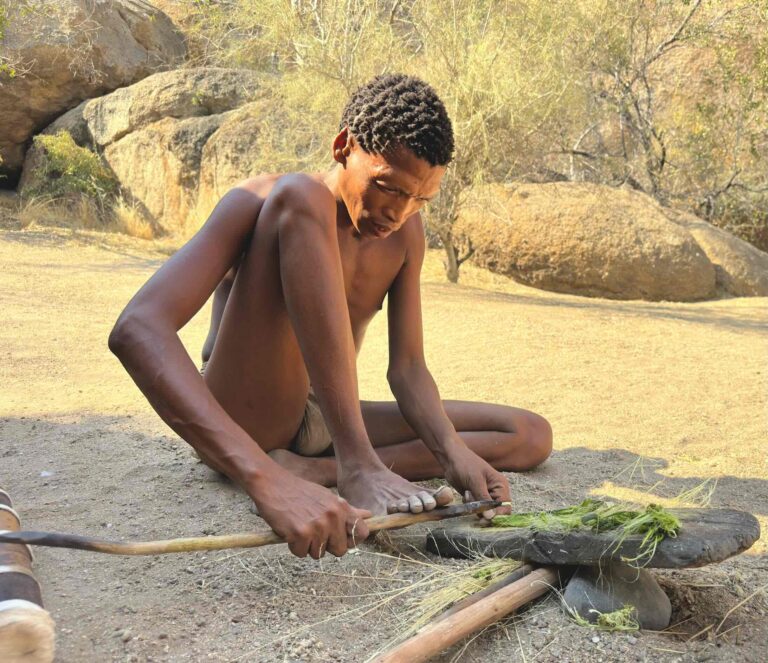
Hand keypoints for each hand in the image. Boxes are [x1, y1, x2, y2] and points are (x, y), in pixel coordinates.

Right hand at [249, 466, 370, 558]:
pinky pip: (301, 553)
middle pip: (340, 550)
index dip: (352, 540)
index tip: (340, 538)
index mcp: (342, 507)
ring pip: (318, 554)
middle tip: (313, 531)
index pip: (362, 533)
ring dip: (307, 546)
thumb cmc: (300, 491)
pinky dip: (293, 546)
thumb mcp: (327, 497)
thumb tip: (369, 516)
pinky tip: (289, 530)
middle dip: (326, 546)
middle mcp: (333, 516)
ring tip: (300, 527)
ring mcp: (317, 526)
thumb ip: (347, 510)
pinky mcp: (300, 534)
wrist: (272, 483)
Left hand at [442, 444, 511, 519]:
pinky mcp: (476, 498)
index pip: (505, 507)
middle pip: (495, 512)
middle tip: (472, 502)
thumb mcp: (475, 481)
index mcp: (501, 486)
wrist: (451, 459)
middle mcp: (496, 492)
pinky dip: (470, 506)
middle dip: (483, 510)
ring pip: (484, 512)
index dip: (496, 515)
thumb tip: (490, 517)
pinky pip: (476, 509)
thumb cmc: (466, 465)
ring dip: (475, 508)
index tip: (484, 517)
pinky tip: (465, 494)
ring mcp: (486, 496)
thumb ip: (483, 499)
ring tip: (468, 494)